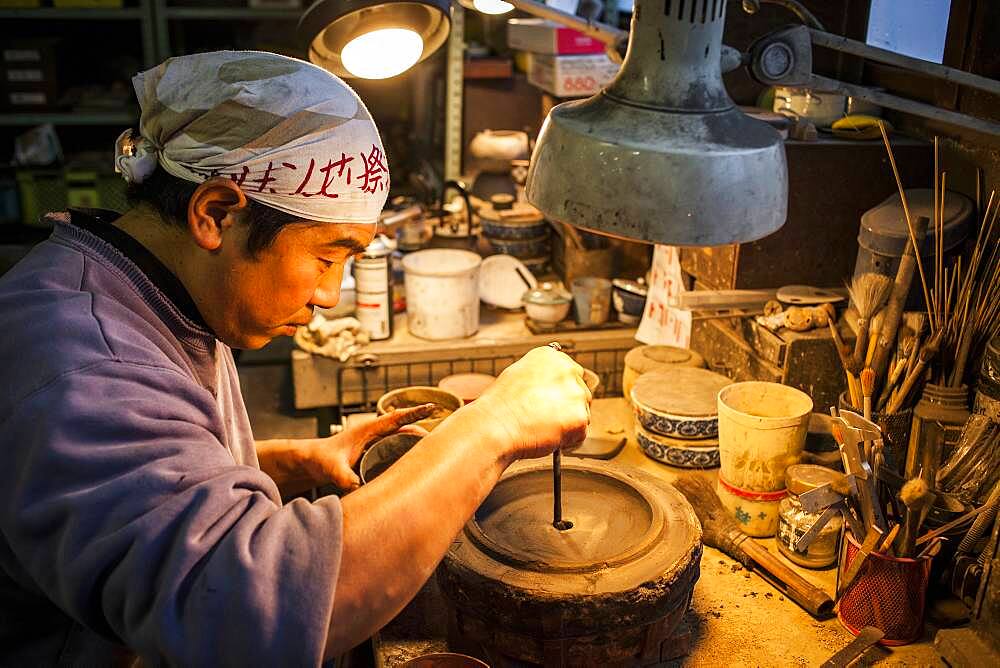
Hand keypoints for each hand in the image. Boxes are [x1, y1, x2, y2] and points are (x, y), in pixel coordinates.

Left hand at [301, 404, 434, 490]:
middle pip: (405, 427)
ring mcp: (375, 441)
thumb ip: (345, 478)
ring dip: (416, 440)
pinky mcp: (374, 451)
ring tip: (435, 448)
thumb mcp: (333, 469)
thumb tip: (360, 488)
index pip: (396, 418)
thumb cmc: (320, 459)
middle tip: (442, 436)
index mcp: (368, 429)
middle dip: (423, 428)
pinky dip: (408, 450)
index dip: (415, 412)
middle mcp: (374, 432)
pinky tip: (417, 460)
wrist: (311, 460)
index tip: (432, 407)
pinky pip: (396, 447)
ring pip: (402, 437)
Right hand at [465, 346, 590, 462]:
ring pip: (582, 412)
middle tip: (545, 418)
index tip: (551, 401)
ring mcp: (576, 394)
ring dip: (568, 423)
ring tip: (541, 427)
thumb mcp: (517, 376)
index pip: (570, 372)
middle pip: (581, 392)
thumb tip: (551, 388)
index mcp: (551, 356)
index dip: (560, 391)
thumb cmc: (499, 407)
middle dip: (568, 407)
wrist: (494, 426)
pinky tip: (546, 436)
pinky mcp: (581, 417)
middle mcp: (567, 370)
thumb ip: (540, 377)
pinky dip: (567, 440)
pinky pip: (580, 433)